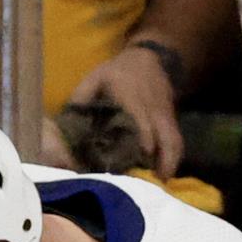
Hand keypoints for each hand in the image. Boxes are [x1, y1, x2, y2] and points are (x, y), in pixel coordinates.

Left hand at [65, 43, 184, 174]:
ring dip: (169, 162)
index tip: (139, 159)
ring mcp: (166, 115)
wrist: (149, 58)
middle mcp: (154, 108)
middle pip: (164, 135)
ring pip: (174, 140)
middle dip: (160, 159)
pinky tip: (163, 174)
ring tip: (159, 184)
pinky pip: (177, 140)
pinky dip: (173, 157)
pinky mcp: (171, 120)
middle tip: (148, 183)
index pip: (142, 120)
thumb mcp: (94, 79)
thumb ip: (80, 101)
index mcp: (133, 97)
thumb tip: (64, 128)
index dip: (143, 139)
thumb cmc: (116, 71)